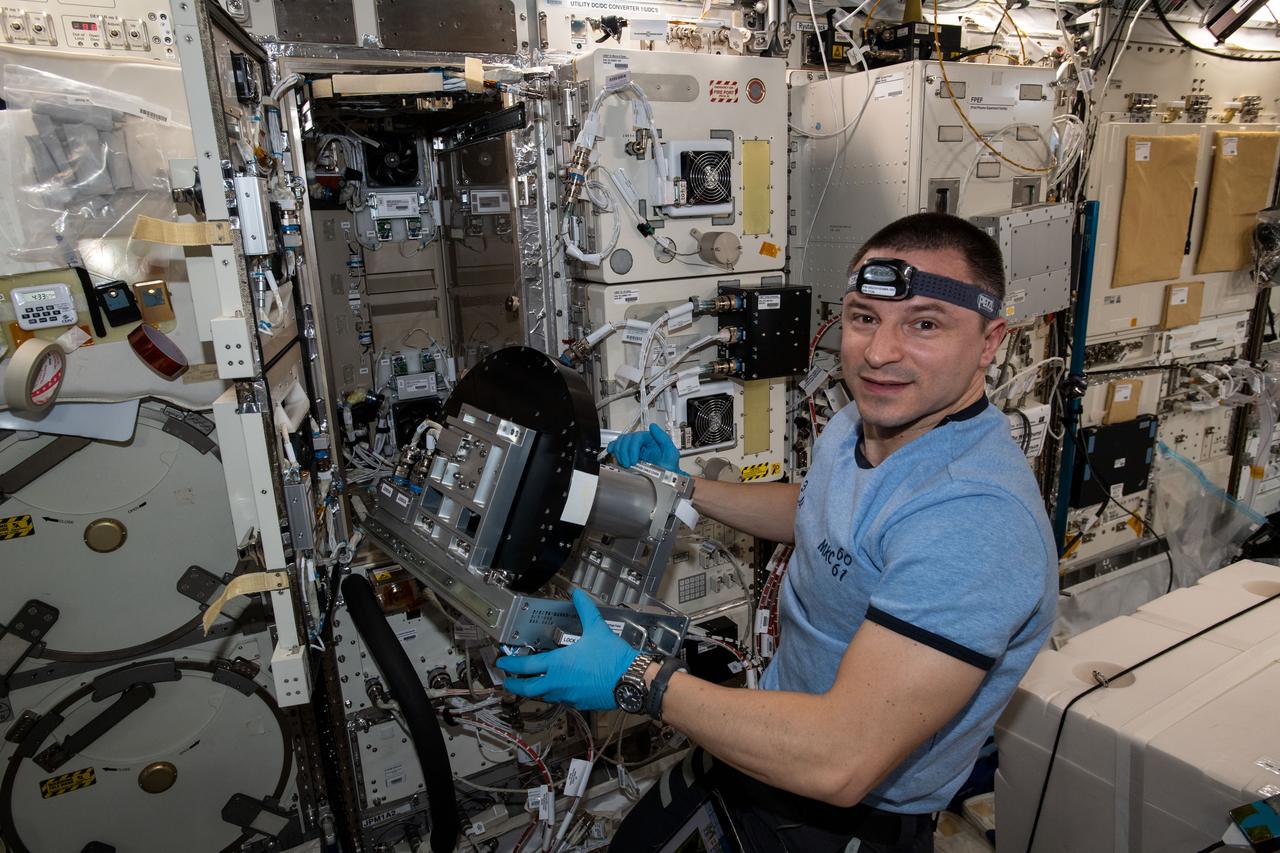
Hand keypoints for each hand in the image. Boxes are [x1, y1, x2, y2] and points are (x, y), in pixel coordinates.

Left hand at [496, 589, 638, 710]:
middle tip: (508, 681)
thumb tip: (577, 594)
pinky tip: (558, 688)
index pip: (525, 667)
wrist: (631, 680)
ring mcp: (568, 696)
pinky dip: (554, 695)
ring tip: (531, 684)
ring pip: (543, 696)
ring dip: (534, 691)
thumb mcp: (597, 629)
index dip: (510, 665)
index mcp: (559, 664)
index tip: (503, 664)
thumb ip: (584, 609)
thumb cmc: (614, 659)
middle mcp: (559, 683)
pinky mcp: (579, 703)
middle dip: (514, 685)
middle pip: (528, 689)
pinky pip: (560, 701)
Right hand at [608, 423, 682, 472]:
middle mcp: (641, 442)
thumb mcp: (671, 453)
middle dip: (624, 452)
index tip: (634, 460)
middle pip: (626, 439)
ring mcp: (633, 448)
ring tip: (624, 463)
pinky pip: (617, 447)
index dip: (632, 448)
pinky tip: (613, 453)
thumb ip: (663, 439)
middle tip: (628, 464)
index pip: (637, 437)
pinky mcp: (628, 454)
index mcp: (650, 439)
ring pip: (620, 442)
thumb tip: (653, 427)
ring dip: (619, 453)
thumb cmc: (669, 468)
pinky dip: (613, 448)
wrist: (665, 480)